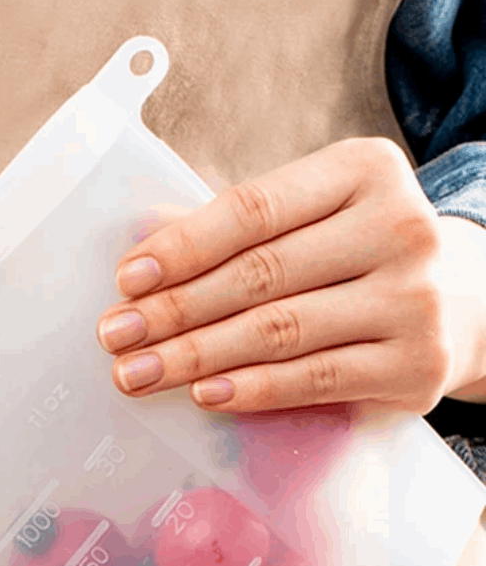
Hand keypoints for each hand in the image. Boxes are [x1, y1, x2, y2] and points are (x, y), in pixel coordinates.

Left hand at [96, 137, 485, 412]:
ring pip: (280, 331)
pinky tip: (204, 395)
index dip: (182, 247)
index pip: (253, 210)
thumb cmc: (359, 254)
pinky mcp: (416, 365)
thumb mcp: (319, 216)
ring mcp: (414, 298)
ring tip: (139, 373)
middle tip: (115, 337)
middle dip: (174, 311)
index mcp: (363, 171)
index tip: (125, 280)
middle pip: (259, 275)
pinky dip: (252, 389)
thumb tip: (141, 261)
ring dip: (196, 357)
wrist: (469, 301)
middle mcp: (399, 227)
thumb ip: (245, 230)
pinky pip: (315, 380)